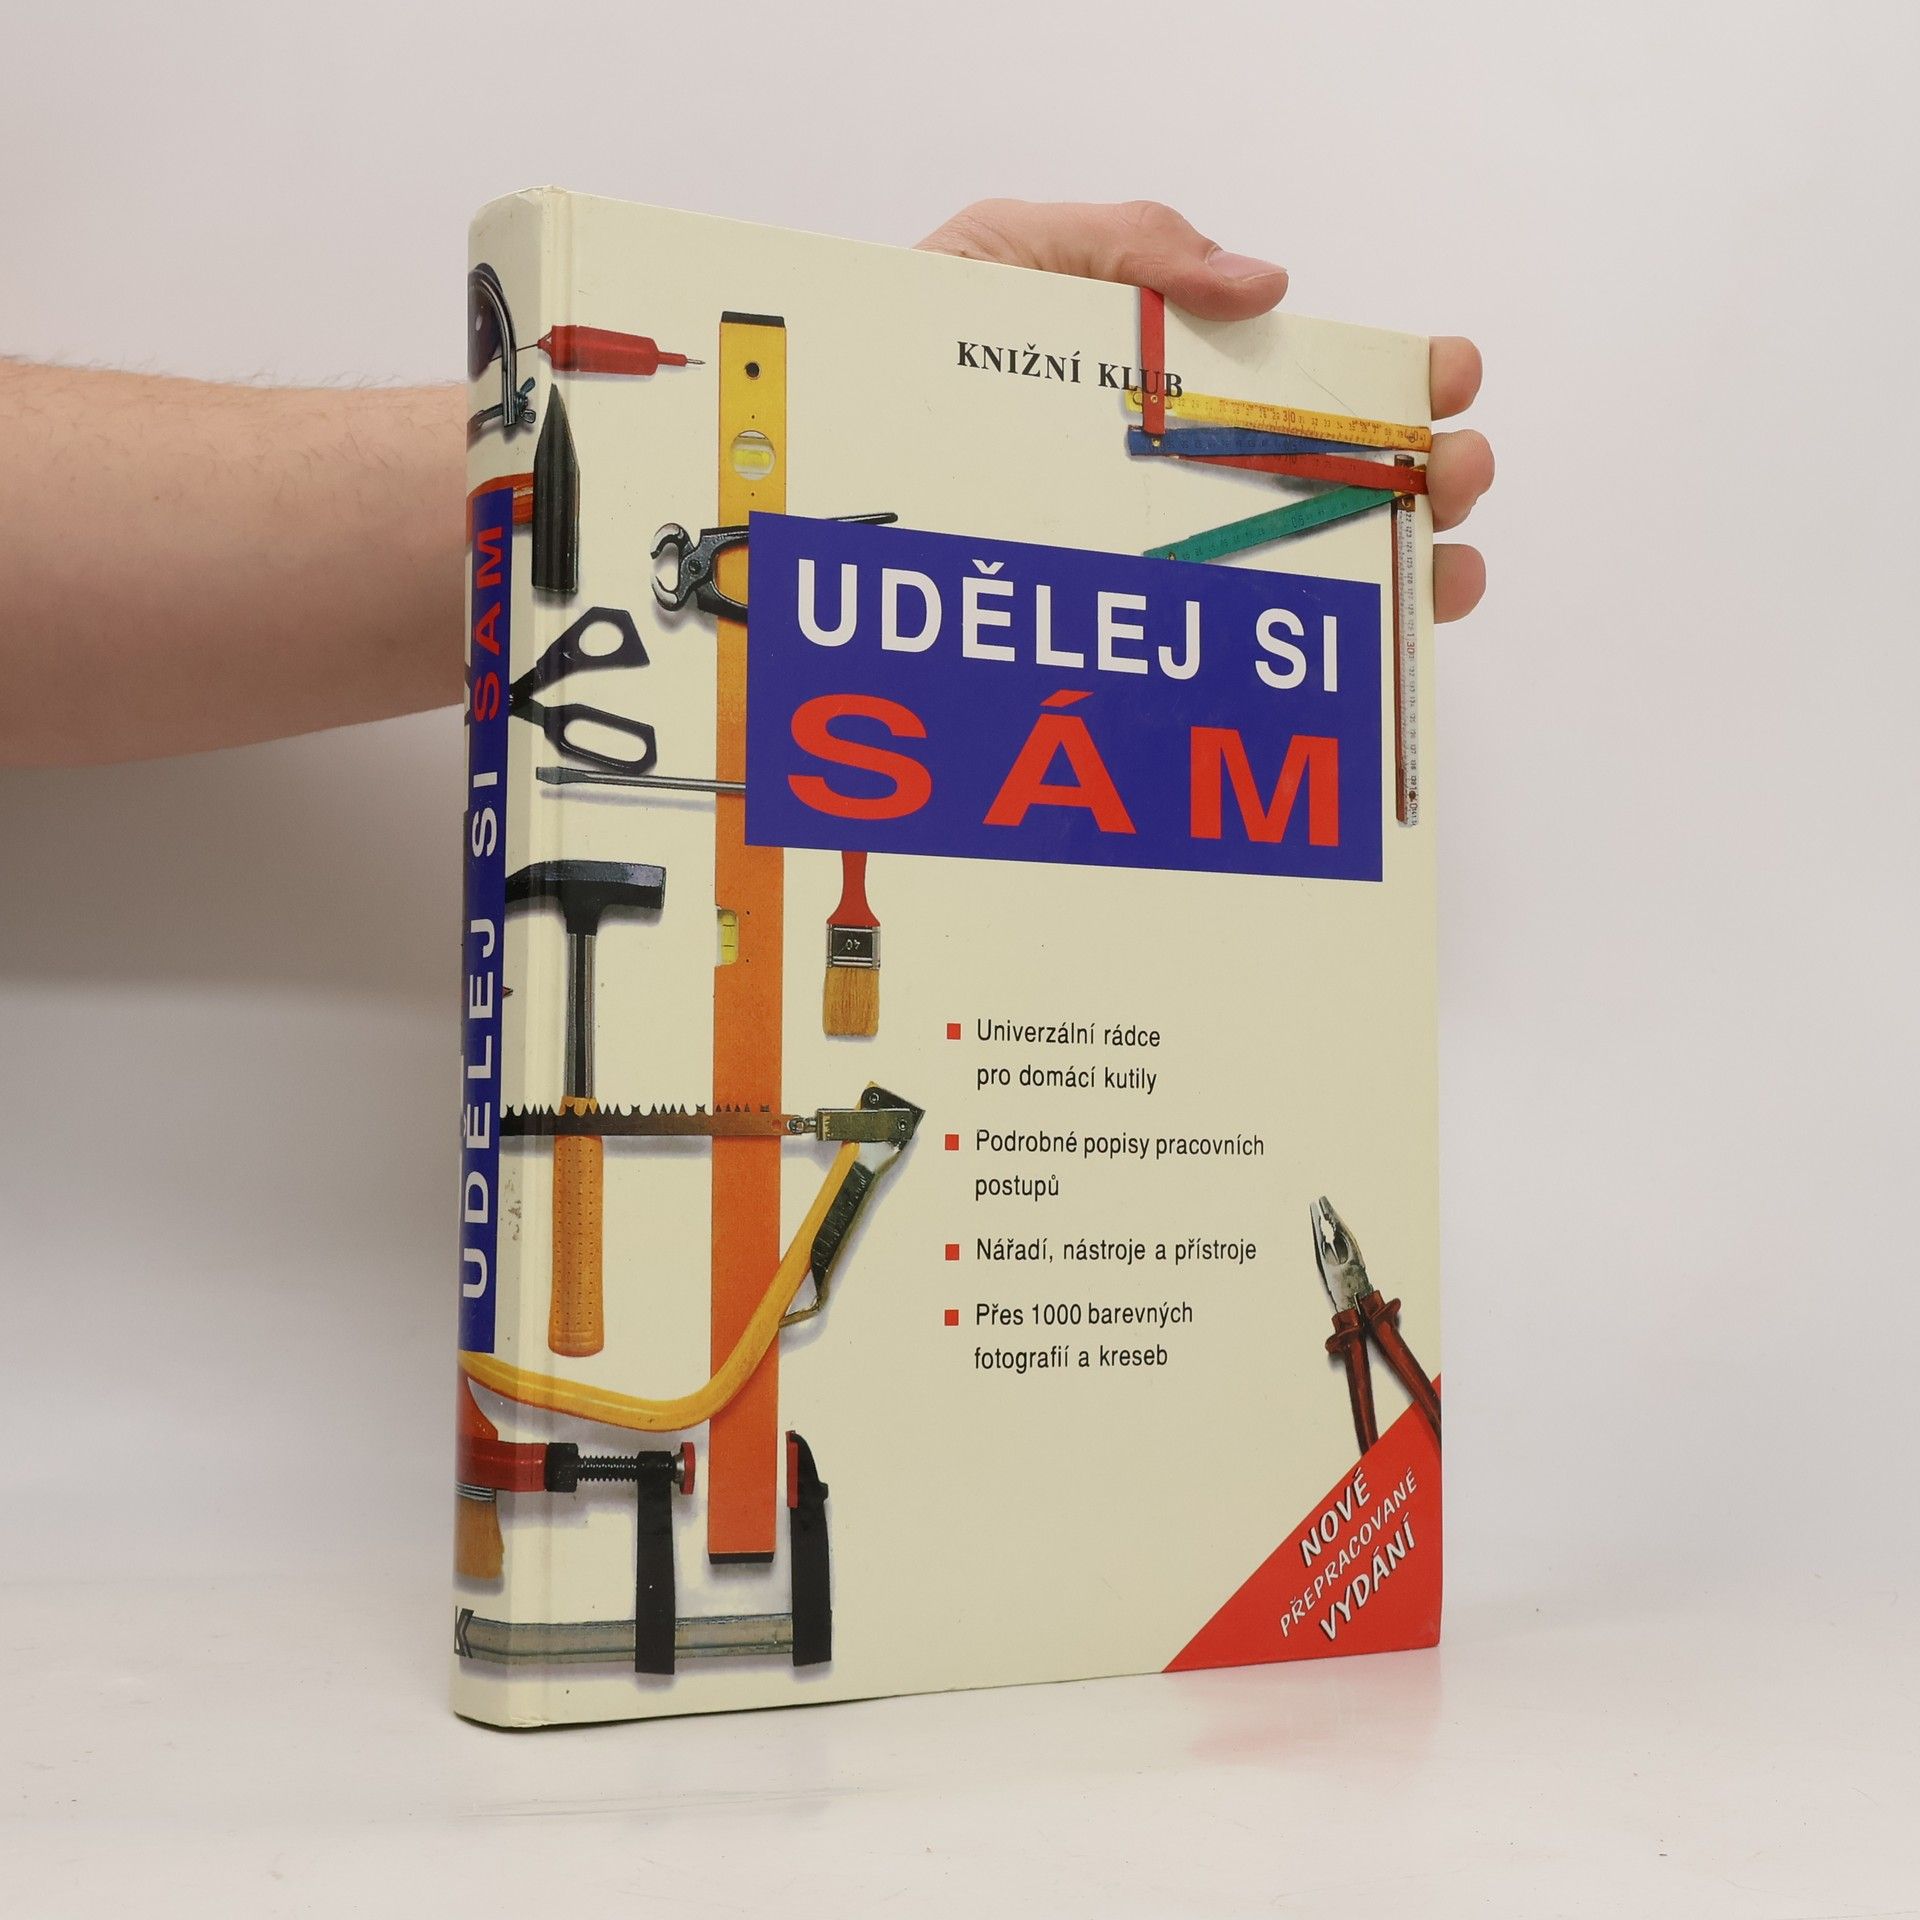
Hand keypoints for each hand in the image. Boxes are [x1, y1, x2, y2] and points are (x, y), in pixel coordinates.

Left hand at [919, 200, 1490, 621]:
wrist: (813, 443)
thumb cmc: (910, 340)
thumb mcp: (1011, 251)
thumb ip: (1131, 242)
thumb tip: (1267, 282)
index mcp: (1178, 380)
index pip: (1317, 384)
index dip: (1401, 381)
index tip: (1447, 383)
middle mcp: (1190, 477)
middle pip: (1342, 485)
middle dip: (1428, 480)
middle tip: (1449, 479)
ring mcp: (1164, 559)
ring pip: (1309, 579)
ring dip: (1396, 576)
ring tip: (1435, 576)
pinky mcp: (1122, 633)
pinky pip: (1225, 661)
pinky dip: (1304, 667)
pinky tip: (1355, 662)